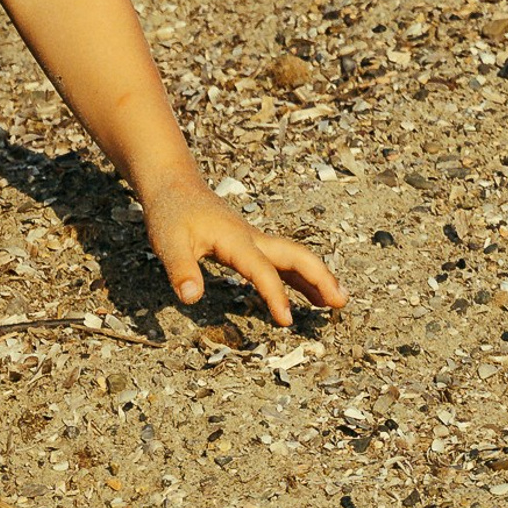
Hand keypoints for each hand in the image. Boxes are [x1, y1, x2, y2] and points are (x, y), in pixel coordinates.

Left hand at [142, 176, 344, 328]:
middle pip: (295, 255)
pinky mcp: (252, 245)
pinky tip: (311, 294)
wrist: (175, 186)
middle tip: (340, 303)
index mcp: (236, 239)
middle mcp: (253, 238)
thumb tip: (190, 297)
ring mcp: (255, 240)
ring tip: (339, 301)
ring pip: (294, 257)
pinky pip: (283, 261)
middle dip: (320, 277)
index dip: (275, 295)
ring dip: (317, 277)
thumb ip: (181, 269)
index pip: (262, 269)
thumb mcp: (167, 243)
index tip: (286, 322)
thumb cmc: (171, 214)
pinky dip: (301, 277)